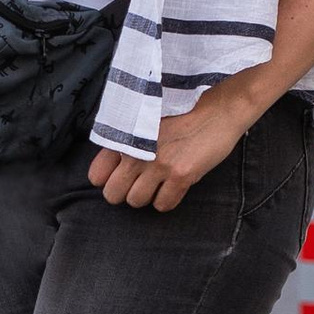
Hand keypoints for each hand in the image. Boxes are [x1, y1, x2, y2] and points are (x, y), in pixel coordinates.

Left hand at [89, 72, 265, 211]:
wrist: (217, 109)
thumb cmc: (181, 113)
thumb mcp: (145, 121)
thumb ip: (125, 140)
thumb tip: (110, 169)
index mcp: (124, 136)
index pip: (96, 175)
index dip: (109, 179)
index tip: (122, 175)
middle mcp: (136, 152)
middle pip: (113, 195)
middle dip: (125, 192)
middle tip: (140, 183)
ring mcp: (158, 165)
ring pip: (136, 201)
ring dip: (147, 196)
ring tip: (159, 181)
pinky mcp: (181, 175)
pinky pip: (163, 205)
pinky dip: (167, 200)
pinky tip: (174, 186)